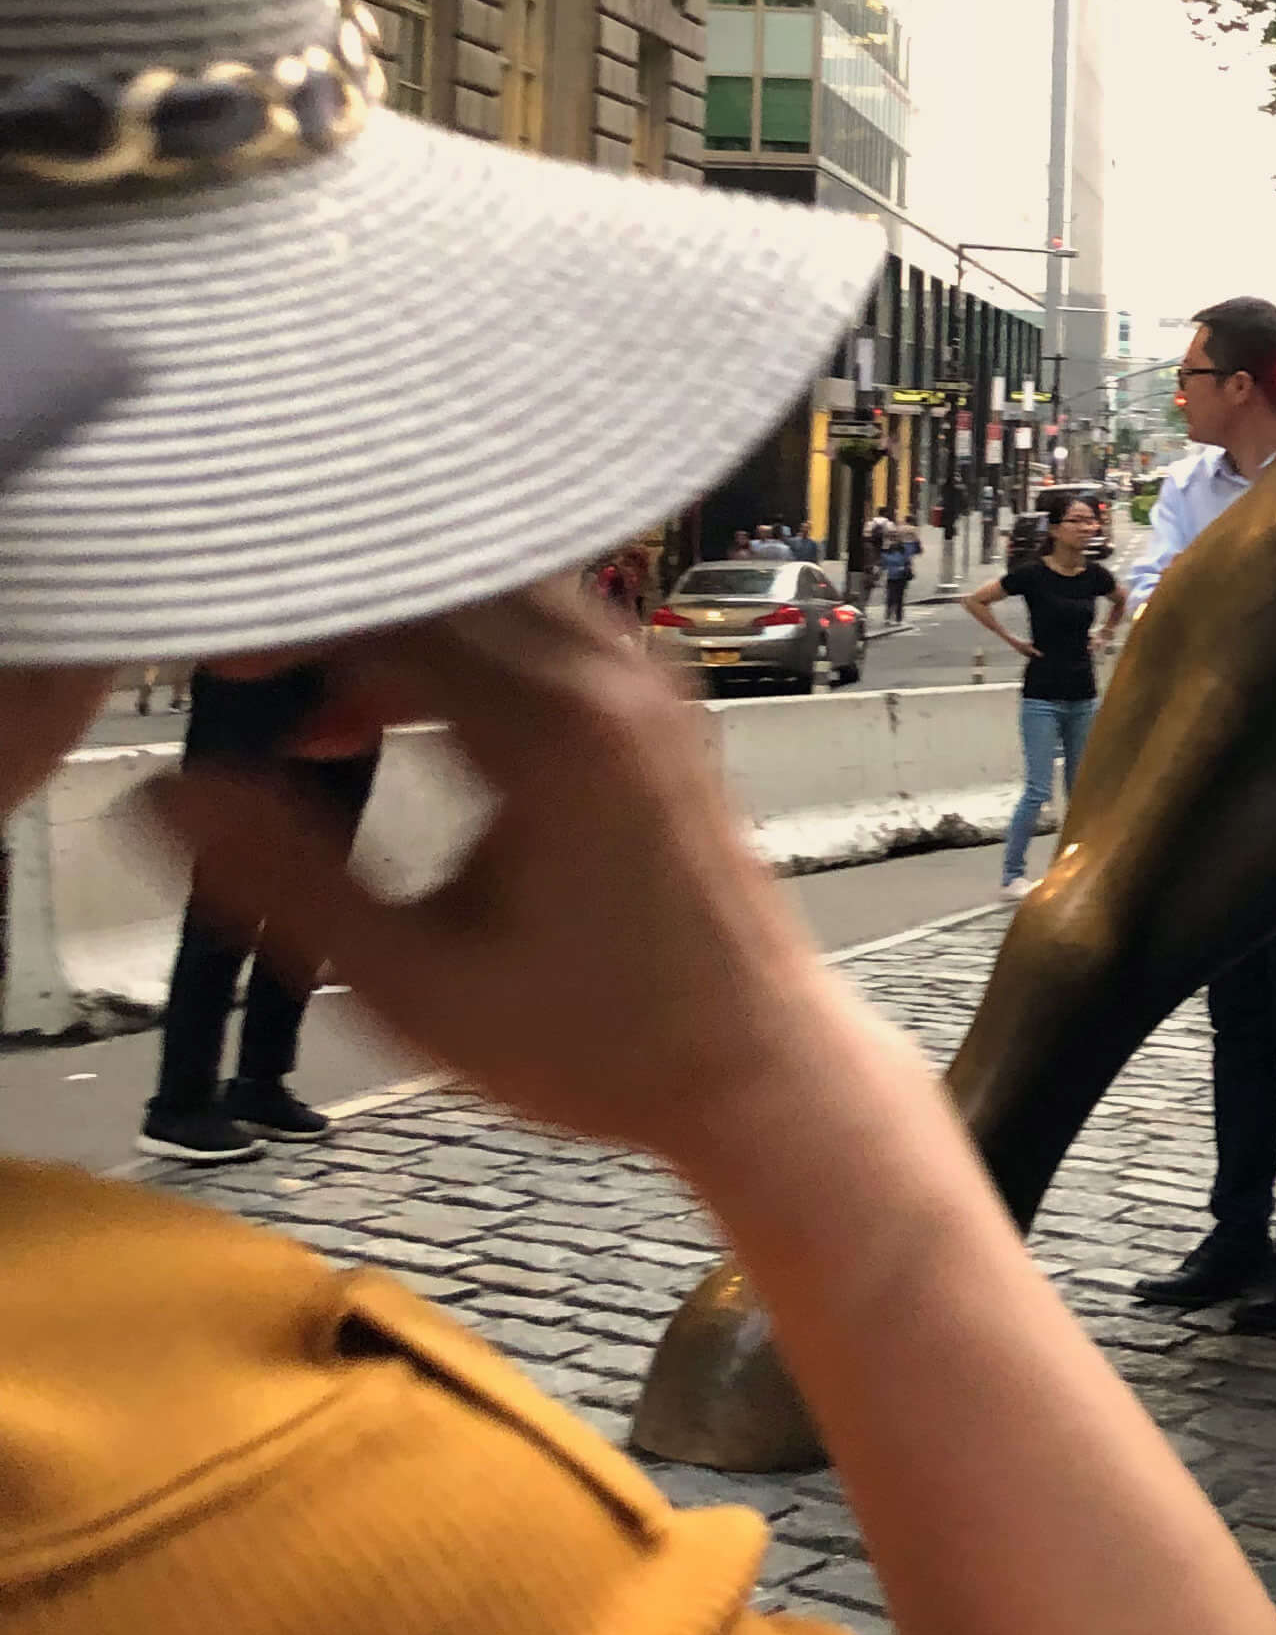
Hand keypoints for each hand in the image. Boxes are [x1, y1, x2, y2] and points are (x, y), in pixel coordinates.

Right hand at [145, 584, 852, 1175]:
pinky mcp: (649, 697)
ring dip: (385, 628)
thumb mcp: (414, 986)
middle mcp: (611, 673)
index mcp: (557, 729)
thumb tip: (161, 798)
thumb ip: (285, 882)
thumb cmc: (603, 1042)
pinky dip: (445, 645)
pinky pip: (527, 617)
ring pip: (480, 585)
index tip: (201, 657)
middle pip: (435, 571)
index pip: (389, 606)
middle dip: (326, 611)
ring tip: (302, 716)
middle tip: (236, 676)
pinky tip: (378, 723)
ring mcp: (642, 675)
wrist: (754, 1063)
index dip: (279, 618)